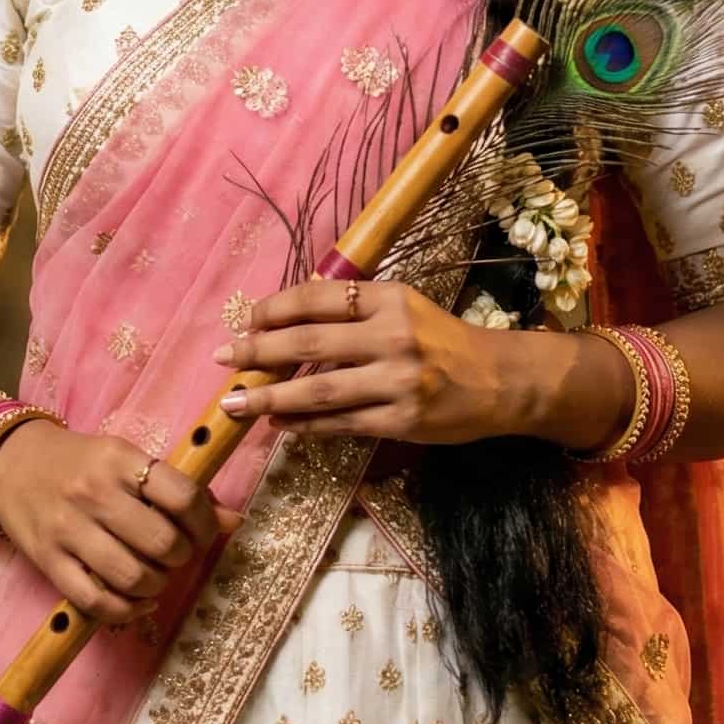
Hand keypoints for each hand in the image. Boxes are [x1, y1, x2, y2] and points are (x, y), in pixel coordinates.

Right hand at [0, 419, 240, 624]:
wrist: (10, 464)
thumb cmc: (80, 462)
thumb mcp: (126, 460)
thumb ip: (176, 489)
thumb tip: (235, 521)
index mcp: (119, 459)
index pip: (181, 495)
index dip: (205, 522)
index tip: (203, 532)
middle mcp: (94, 493)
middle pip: (161, 542)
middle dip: (181, 557)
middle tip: (176, 555)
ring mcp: (68, 530)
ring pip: (132, 576)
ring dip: (156, 586)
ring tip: (156, 576)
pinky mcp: (48, 562)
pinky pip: (96, 602)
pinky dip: (126, 610)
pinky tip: (135, 601)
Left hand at [213, 278, 524, 444]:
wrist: (498, 381)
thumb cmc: (442, 340)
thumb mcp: (404, 307)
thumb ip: (354, 309)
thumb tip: (285, 319)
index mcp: (390, 299)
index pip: (319, 298)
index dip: (276, 308)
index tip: (247, 318)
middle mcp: (393, 336)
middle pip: (310, 344)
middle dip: (259, 351)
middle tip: (224, 357)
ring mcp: (397, 382)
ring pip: (319, 391)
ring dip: (270, 398)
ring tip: (235, 403)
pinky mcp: (401, 421)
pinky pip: (340, 424)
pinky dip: (303, 425)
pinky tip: (278, 425)